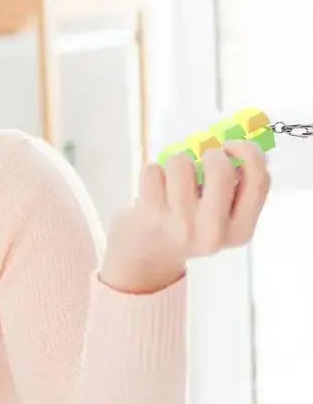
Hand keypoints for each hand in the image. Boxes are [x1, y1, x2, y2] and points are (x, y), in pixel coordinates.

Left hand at [100, 141, 270, 293]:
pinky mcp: (150, 215)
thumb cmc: (185, 227)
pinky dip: (152, 173)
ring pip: (181, 163)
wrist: (144, 260)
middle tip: (201, 159)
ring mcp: (180, 224)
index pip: (259, 180)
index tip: (231, 146)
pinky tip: (153, 190)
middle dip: (210, 153)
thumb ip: (234, 188)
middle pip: (220, 168)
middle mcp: (212, 231)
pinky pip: (153, 171)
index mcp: (239, 230)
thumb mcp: (218, 218)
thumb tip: (241, 144)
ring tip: (172, 179)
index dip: (248, 152)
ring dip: (176, 162)